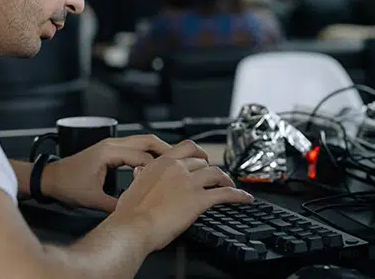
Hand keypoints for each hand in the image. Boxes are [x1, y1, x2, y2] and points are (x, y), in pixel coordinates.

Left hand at [41, 134, 171, 211]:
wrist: (51, 178)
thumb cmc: (67, 185)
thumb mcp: (92, 199)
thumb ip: (116, 205)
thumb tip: (134, 212)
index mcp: (109, 152)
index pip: (142, 156)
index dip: (158, 168)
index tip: (171, 177)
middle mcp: (112, 144)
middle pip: (147, 140)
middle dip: (167, 149)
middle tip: (183, 160)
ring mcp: (111, 145)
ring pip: (142, 140)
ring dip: (158, 149)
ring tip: (174, 161)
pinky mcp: (110, 149)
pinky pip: (134, 146)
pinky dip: (147, 152)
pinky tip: (155, 162)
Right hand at [111, 140, 254, 252]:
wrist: (133, 227)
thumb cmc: (129, 212)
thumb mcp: (133, 186)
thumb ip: (142, 175)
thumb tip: (142, 171)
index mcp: (161, 163)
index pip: (187, 147)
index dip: (199, 152)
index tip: (203, 158)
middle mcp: (177, 168)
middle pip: (202, 162)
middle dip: (210, 170)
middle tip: (214, 178)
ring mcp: (189, 182)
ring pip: (215, 173)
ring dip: (226, 179)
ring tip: (230, 185)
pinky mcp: (199, 200)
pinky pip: (225, 193)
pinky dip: (238, 194)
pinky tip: (244, 198)